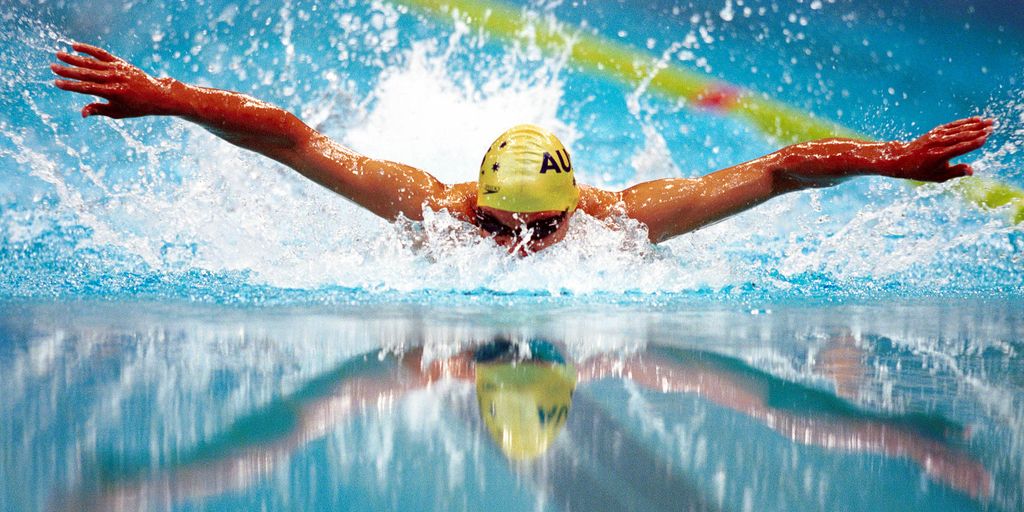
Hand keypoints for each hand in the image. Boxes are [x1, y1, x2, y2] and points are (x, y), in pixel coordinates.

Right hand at [51, 42, 176, 118]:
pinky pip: (102, 54)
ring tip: (58, 55)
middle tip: (52, 67)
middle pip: (87, 74)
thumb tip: (82, 113)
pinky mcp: (120, 62)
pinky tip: (75, 46)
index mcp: (113, 93)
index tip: (56, 83)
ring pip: (92, 62)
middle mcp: (114, 79)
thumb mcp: (118, 112)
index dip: (71, 86)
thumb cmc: (136, 107)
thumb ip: (98, 110)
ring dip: (74, 58)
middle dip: (68, 71)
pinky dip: (88, 49)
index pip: (87, 88)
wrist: (157, 95)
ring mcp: (117, 69)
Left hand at [886, 116, 993, 181]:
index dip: (972, 143)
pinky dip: (964, 122)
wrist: (902, 159)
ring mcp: (936, 136)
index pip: (959, 148)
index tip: (985, 138)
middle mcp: (937, 144)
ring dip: (974, 125)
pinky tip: (976, 119)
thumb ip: (955, 172)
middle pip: (960, 136)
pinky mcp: (936, 131)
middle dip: (978, 131)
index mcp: (938, 156)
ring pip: (958, 129)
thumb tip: (972, 171)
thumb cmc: (921, 171)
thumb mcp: (937, 177)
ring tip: (989, 122)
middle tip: (993, 127)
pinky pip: (952, 125)